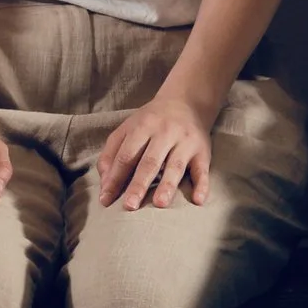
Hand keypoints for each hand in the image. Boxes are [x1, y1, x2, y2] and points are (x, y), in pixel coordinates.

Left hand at [96, 94, 214, 209]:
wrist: (187, 101)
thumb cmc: (151, 122)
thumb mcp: (128, 129)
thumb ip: (112, 153)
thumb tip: (105, 183)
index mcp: (142, 127)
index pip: (126, 156)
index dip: (115, 178)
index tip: (106, 200)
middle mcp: (164, 133)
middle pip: (149, 162)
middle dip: (139, 184)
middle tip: (129, 206)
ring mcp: (185, 142)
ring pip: (175, 165)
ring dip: (168, 184)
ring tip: (160, 203)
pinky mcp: (203, 151)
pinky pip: (202, 169)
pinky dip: (202, 185)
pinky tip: (197, 200)